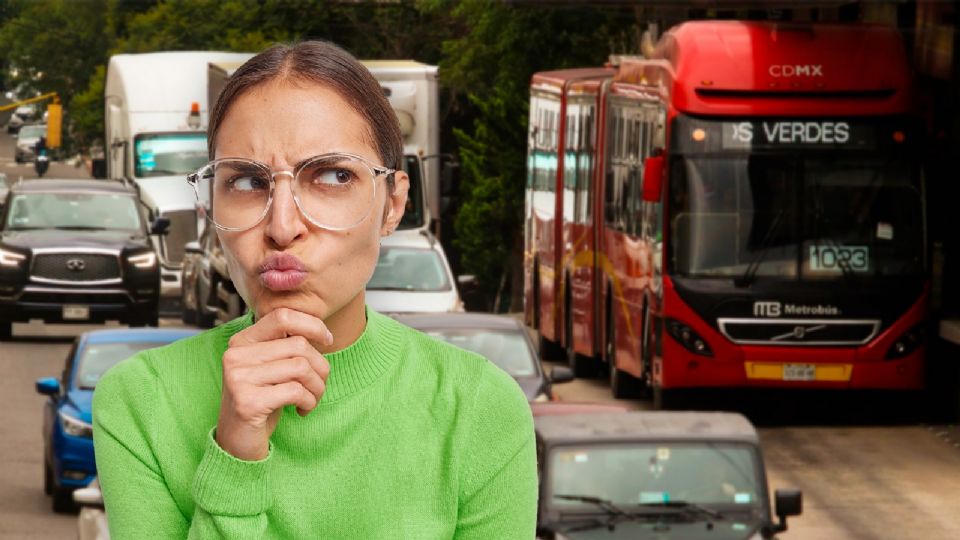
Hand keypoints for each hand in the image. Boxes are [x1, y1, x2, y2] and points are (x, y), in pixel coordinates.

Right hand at [216, 308, 332, 460]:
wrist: (238, 442)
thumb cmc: (263, 400)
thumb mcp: (273, 368)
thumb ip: (287, 346)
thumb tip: (322, 331)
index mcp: (242, 341)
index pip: (283, 316)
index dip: (313, 325)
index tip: (327, 342)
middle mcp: (236, 355)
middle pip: (299, 345)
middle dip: (320, 367)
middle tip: (318, 386)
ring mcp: (238, 378)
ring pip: (301, 368)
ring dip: (317, 387)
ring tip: (311, 399)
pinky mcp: (247, 402)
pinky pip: (296, 391)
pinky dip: (309, 401)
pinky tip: (302, 410)